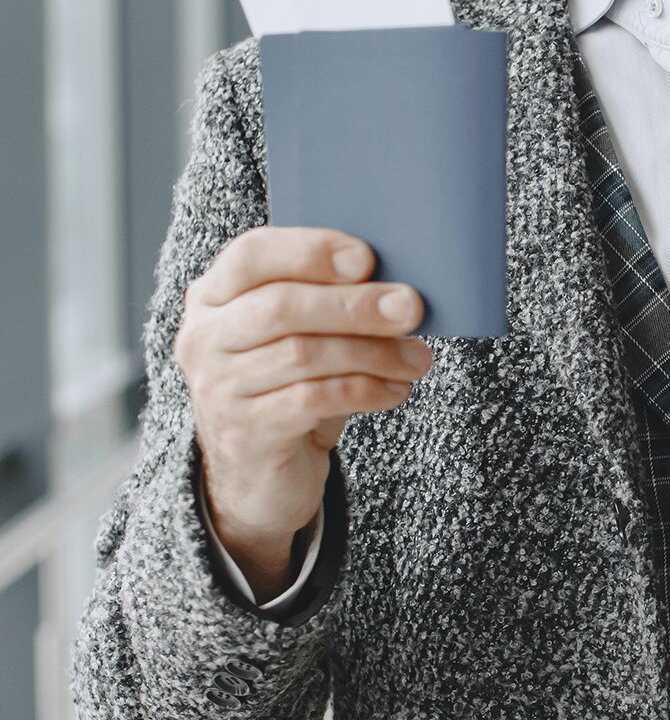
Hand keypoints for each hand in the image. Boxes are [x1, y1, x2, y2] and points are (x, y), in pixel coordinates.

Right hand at [173, 227, 430, 599]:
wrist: (261, 469)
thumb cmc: (291, 379)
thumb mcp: (304, 330)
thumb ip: (331, 297)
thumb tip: (397, 288)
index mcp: (215, 293)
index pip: (253, 253)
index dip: (311, 250)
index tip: (367, 259)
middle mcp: (203, 337)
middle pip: (281, 306)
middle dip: (355, 305)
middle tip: (411, 308)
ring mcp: (217, 388)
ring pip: (302, 354)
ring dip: (372, 352)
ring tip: (416, 358)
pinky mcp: (242, 434)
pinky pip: (312, 399)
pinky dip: (364, 390)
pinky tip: (395, 389)